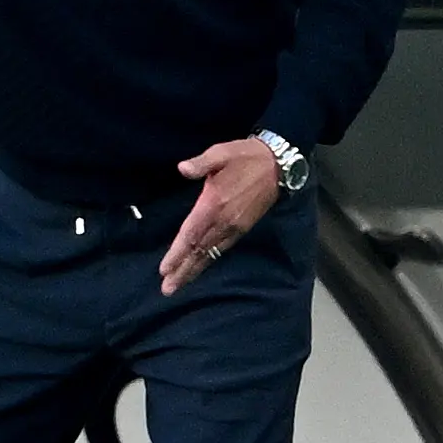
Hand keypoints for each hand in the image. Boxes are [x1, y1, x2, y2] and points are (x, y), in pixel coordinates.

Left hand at [158, 138, 279, 295]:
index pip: (190, 234)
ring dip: (193, 270)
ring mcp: (234, 227)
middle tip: (167, 289)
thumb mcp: (221, 153)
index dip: (177, 253)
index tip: (164, 270)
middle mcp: (223, 221)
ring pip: (210, 254)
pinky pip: (222, 249)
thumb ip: (200, 163)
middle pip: (198, 251)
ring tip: (178, 285)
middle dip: (182, 270)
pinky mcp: (242, 228)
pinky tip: (200, 267)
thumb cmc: (244, 156)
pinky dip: (209, 260)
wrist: (277, 164)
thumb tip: (183, 168)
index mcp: (213, 204)